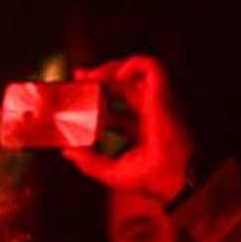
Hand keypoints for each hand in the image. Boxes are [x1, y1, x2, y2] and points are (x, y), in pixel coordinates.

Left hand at [62, 56, 194, 203]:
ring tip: (92, 75)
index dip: (99, 99)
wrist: (174, 177)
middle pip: (124, 85)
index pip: (117, 108)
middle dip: (101, 76)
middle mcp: (151, 111)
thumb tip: (67, 152)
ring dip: (112, 67)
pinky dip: (133, 63)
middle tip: (80, 76)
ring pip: (137, 70)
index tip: (80, 94)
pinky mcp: (163, 92)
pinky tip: (116, 76)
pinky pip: (152, 65)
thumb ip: (89, 162)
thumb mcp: (112, 173)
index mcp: (142, 129)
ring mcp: (158, 100)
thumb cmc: (151, 178)